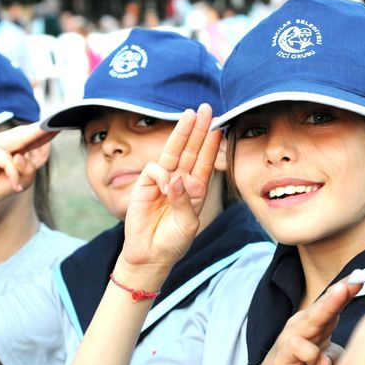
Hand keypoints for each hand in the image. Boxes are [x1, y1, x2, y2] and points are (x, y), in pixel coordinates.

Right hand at [0, 123, 54, 206]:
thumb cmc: (1, 185)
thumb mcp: (24, 179)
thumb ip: (31, 167)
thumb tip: (24, 155)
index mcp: (16, 144)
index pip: (34, 137)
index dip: (47, 133)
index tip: (60, 126)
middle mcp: (6, 140)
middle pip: (27, 134)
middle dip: (41, 130)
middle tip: (56, 124)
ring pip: (18, 143)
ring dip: (28, 152)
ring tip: (45, 141)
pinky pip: (7, 162)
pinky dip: (14, 175)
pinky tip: (17, 187)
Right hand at [119, 104, 221, 274]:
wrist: (150, 255)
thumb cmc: (173, 242)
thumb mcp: (188, 224)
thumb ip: (184, 201)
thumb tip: (176, 179)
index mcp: (195, 189)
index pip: (204, 161)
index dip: (211, 143)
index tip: (219, 126)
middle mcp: (180, 181)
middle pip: (190, 149)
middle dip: (197, 129)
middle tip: (205, 108)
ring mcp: (162, 181)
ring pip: (173, 151)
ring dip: (181, 133)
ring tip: (189, 115)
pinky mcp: (144, 185)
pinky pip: (155, 169)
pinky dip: (162, 175)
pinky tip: (166, 187)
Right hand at [250, 281, 358, 364]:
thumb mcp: (327, 360)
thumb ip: (336, 355)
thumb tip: (336, 359)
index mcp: (318, 322)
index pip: (335, 301)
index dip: (349, 289)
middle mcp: (304, 323)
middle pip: (326, 303)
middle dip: (342, 289)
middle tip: (357, 277)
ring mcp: (292, 335)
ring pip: (312, 318)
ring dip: (328, 305)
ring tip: (342, 291)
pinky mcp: (284, 351)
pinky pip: (301, 348)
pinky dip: (312, 356)